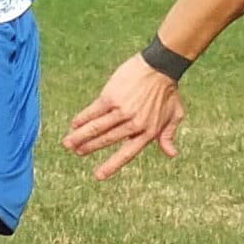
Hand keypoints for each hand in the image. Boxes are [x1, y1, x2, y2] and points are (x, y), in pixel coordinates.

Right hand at [64, 55, 186, 179]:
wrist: (161, 66)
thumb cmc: (170, 92)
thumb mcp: (175, 116)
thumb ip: (168, 135)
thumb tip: (172, 154)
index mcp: (148, 132)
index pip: (126, 153)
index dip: (112, 165)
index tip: (98, 176)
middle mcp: (133, 124)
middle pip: (107, 140)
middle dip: (89, 148)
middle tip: (77, 153)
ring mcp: (121, 110)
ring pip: (97, 128)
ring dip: (80, 136)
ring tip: (68, 143)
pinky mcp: (111, 96)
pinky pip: (94, 111)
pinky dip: (83, 118)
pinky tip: (74, 123)